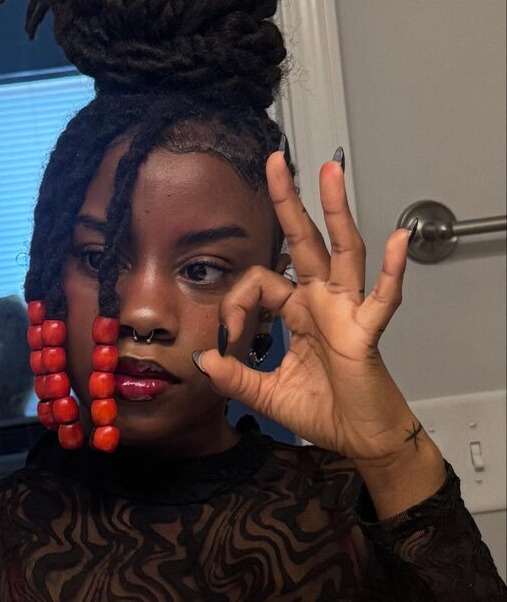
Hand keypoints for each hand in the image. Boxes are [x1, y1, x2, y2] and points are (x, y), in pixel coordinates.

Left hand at [196, 149, 423, 468]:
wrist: (360, 439)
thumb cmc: (325, 412)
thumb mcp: (266, 395)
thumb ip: (235, 377)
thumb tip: (204, 361)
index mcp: (298, 313)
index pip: (260, 283)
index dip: (236, 304)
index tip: (227, 337)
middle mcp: (323, 303)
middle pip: (304, 241)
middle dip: (290, 202)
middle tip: (276, 162)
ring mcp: (347, 312)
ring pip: (342, 251)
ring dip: (336, 212)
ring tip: (329, 173)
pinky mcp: (367, 332)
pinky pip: (383, 297)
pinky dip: (392, 270)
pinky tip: (397, 240)